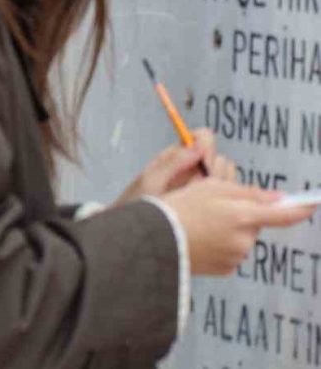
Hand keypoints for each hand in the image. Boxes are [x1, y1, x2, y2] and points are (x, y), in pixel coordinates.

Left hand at [114, 128, 232, 205]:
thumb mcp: (152, 181)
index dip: (208, 147)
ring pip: (227, 176)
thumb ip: (174, 161)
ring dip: (220, 187)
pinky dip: (223, 200)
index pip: (204, 138)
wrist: (135, 230)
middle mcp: (193, 167)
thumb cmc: (139, 202)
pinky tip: (208, 212)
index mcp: (177, 155)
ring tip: (200, 202)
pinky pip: (227, 195)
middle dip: (215, 171)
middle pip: (220, 158)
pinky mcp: (209, 201)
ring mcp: (203, 184)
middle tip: (201, 189)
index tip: (205, 165)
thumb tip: (200, 142)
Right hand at [161, 179, 314, 274]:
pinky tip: (200, 239)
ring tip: (201, 224)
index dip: (303, 207)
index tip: (314, 202)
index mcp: (244, 216)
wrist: (154, 238)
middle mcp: (245, 240)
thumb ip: (248, 192)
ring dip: (230, 230)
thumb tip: (278, 198)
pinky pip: (231, 253)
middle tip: (213, 208)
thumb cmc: (180, 206)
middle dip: (242, 215)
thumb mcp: (211, 187)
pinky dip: (221, 245)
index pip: (284, 214)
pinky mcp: (226, 269)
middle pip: (256, 224)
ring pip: (243, 238)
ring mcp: (236, 257)